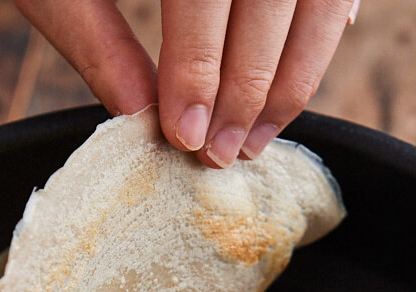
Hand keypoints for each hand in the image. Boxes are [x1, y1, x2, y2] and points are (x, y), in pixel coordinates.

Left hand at [15, 0, 357, 167]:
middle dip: (250, 90)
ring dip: (294, 77)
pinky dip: (319, 36)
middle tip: (222, 153)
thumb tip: (138, 115)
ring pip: (319, 1)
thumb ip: (95, 35)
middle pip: (272, 0)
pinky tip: (292, 82)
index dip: (199, 70)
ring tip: (255, 137)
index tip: (187, 135)